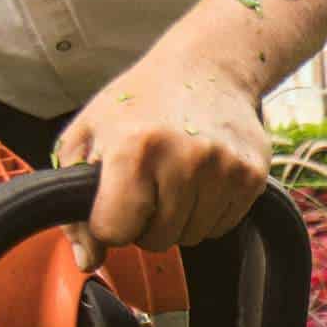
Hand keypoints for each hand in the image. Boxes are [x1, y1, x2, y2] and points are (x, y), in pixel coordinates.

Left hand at [51, 61, 270, 266]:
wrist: (207, 66)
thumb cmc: (140, 101)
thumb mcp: (88, 136)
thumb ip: (74, 202)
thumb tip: (88, 260)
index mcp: (134, 148)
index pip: (114, 232)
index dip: (108, 222)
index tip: (113, 198)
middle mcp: (184, 159)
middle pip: (156, 240)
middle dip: (146, 221)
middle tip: (148, 182)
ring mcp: (223, 169)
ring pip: (191, 237)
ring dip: (179, 217)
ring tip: (176, 175)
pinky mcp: (252, 176)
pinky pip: (221, 226)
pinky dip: (207, 211)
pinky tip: (201, 176)